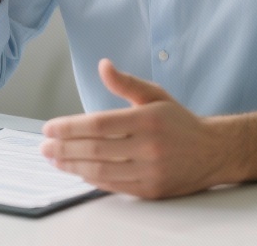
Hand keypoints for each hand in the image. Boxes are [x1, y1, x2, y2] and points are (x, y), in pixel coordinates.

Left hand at [40, 59, 229, 199]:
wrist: (213, 152)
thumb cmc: (179, 122)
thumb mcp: (155, 95)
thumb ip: (126, 82)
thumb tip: (103, 65)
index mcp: (148, 119)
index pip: (99, 124)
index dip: (70, 127)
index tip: (49, 128)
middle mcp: (149, 147)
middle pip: (95, 149)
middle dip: (64, 148)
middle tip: (44, 146)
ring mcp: (150, 171)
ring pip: (101, 170)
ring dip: (71, 165)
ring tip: (54, 158)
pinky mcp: (151, 190)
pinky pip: (113, 186)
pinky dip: (91, 179)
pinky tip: (77, 170)